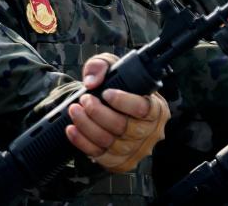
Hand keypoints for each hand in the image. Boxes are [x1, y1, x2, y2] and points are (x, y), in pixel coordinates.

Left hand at [66, 53, 169, 172]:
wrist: (110, 109)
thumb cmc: (116, 88)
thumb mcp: (111, 67)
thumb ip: (101, 65)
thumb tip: (92, 82)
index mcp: (156, 109)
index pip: (143, 108)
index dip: (122, 101)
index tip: (106, 92)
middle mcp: (150, 133)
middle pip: (122, 127)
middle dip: (97, 112)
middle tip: (84, 99)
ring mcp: (135, 150)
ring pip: (108, 142)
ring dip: (86, 125)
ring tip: (74, 110)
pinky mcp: (119, 162)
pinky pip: (99, 155)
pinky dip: (82, 142)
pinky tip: (72, 129)